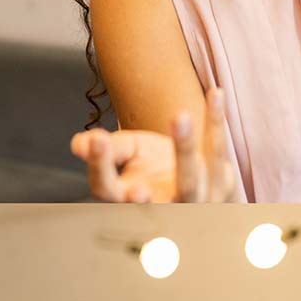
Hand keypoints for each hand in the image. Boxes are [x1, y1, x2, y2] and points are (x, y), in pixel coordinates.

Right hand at [68, 87, 241, 202]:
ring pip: (189, 182)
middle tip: (138, 184)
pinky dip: (216, 121)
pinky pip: (218, 152)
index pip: (106, 188)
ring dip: (183, 148)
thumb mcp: (129, 154)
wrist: (200, 179)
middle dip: (140, 192)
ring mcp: (194, 202)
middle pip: (147, 202)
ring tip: (179, 116)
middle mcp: (161, 207)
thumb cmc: (156, 166)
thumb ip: (108, 148)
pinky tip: (216, 94)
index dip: (100, 166)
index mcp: (127, 199)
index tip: (96, 140)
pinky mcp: (222, 186)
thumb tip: (78, 145)